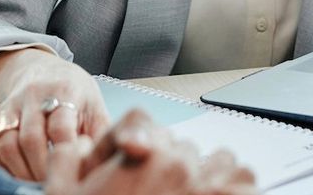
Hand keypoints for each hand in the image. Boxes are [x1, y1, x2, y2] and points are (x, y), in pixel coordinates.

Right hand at [0, 49, 110, 180]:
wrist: (45, 71)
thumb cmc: (77, 95)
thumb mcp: (95, 106)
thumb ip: (102, 134)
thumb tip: (108, 166)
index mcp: (66, 90)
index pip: (60, 125)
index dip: (65, 153)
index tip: (72, 173)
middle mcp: (35, 95)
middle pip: (31, 137)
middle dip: (41, 168)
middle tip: (53, 187)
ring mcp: (12, 105)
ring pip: (6, 142)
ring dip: (19, 170)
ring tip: (35, 185)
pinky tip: (13, 178)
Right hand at [46, 110, 257, 194]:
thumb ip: (66, 161)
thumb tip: (73, 146)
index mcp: (137, 153)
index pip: (141, 123)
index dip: (133, 139)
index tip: (135, 156)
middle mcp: (176, 162)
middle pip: (181, 148)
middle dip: (171, 169)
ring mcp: (208, 183)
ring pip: (218, 161)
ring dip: (208, 178)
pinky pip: (246, 181)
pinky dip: (236, 189)